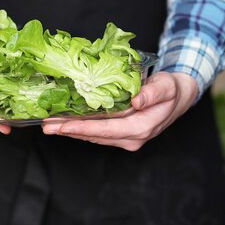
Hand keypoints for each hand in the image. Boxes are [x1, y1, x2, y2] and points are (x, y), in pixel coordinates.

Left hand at [41, 72, 197, 150]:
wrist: (179, 96)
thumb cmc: (172, 89)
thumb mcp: (168, 86)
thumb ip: (154, 93)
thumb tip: (137, 100)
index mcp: (142, 127)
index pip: (107, 129)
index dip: (84, 128)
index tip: (63, 125)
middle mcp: (133, 137)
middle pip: (96, 135)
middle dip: (69, 130)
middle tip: (45, 125)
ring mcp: (126, 138)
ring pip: (94, 135)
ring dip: (71, 130)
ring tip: (49, 123)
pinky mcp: (121, 134)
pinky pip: (98, 132)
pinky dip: (81, 127)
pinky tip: (66, 121)